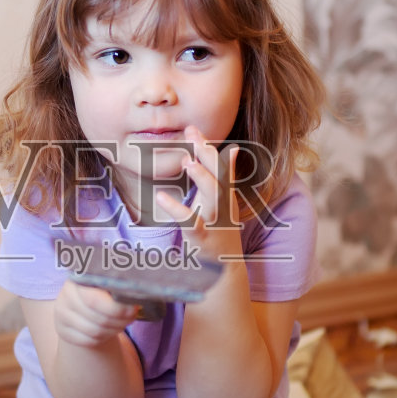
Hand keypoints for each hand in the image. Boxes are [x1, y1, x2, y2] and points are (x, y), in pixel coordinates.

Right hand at [53, 279, 138, 347]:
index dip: (117, 309)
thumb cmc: (102, 289)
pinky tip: (109, 330)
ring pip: (95, 332)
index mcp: (78, 279)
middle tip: (131, 317)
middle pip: (99, 319)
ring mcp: (61, 315)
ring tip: (122, 323)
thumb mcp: (107, 282)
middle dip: (120, 321)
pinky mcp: (62, 331)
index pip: (95, 301)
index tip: (133, 309)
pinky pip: (89, 341)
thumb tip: (135, 297)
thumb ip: (118, 285)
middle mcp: (65, 296)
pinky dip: (103, 338)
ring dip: (114, 330)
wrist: (83, 302)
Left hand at [155, 126, 241, 257]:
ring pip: (213, 196)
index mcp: (224, 195)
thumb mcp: (223, 202)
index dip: (207, 147)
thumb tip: (234, 149)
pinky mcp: (203, 238)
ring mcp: (215, 222)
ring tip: (187, 161)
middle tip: (192, 133)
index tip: (193, 128)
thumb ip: (224, 176)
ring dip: (202, 177)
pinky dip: (177, 209)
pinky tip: (162, 198)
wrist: (225, 269)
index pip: (219, 166)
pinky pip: (190, 222)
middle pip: (219, 175)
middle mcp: (223, 206)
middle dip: (206, 154)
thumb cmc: (219, 230)